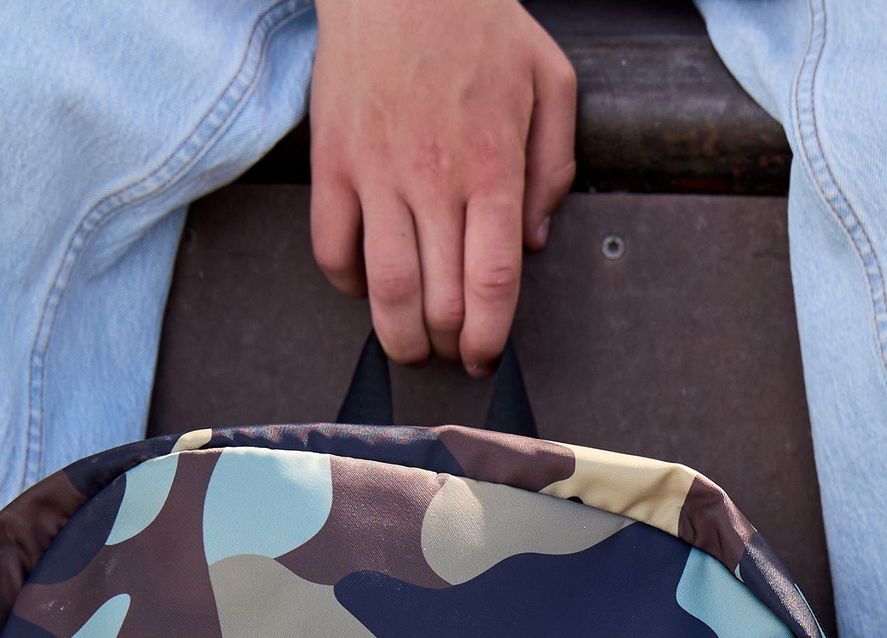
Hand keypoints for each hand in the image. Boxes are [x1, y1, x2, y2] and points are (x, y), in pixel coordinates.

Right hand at [310, 0, 575, 375]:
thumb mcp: (547, 78)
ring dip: (399, 336)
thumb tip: (536, 241)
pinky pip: (332, 253)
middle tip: (453, 348)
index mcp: (492, 163)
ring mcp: (376, 174)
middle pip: (438, 302)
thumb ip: (554, 164)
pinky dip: (349, 286)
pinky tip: (368, 287)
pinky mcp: (332, 165)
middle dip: (449, 345)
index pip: (492, 281)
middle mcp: (433, 178)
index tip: (487, 355)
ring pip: (384, 292)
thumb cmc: (475, 21)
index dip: (490, 336)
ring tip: (412, 343)